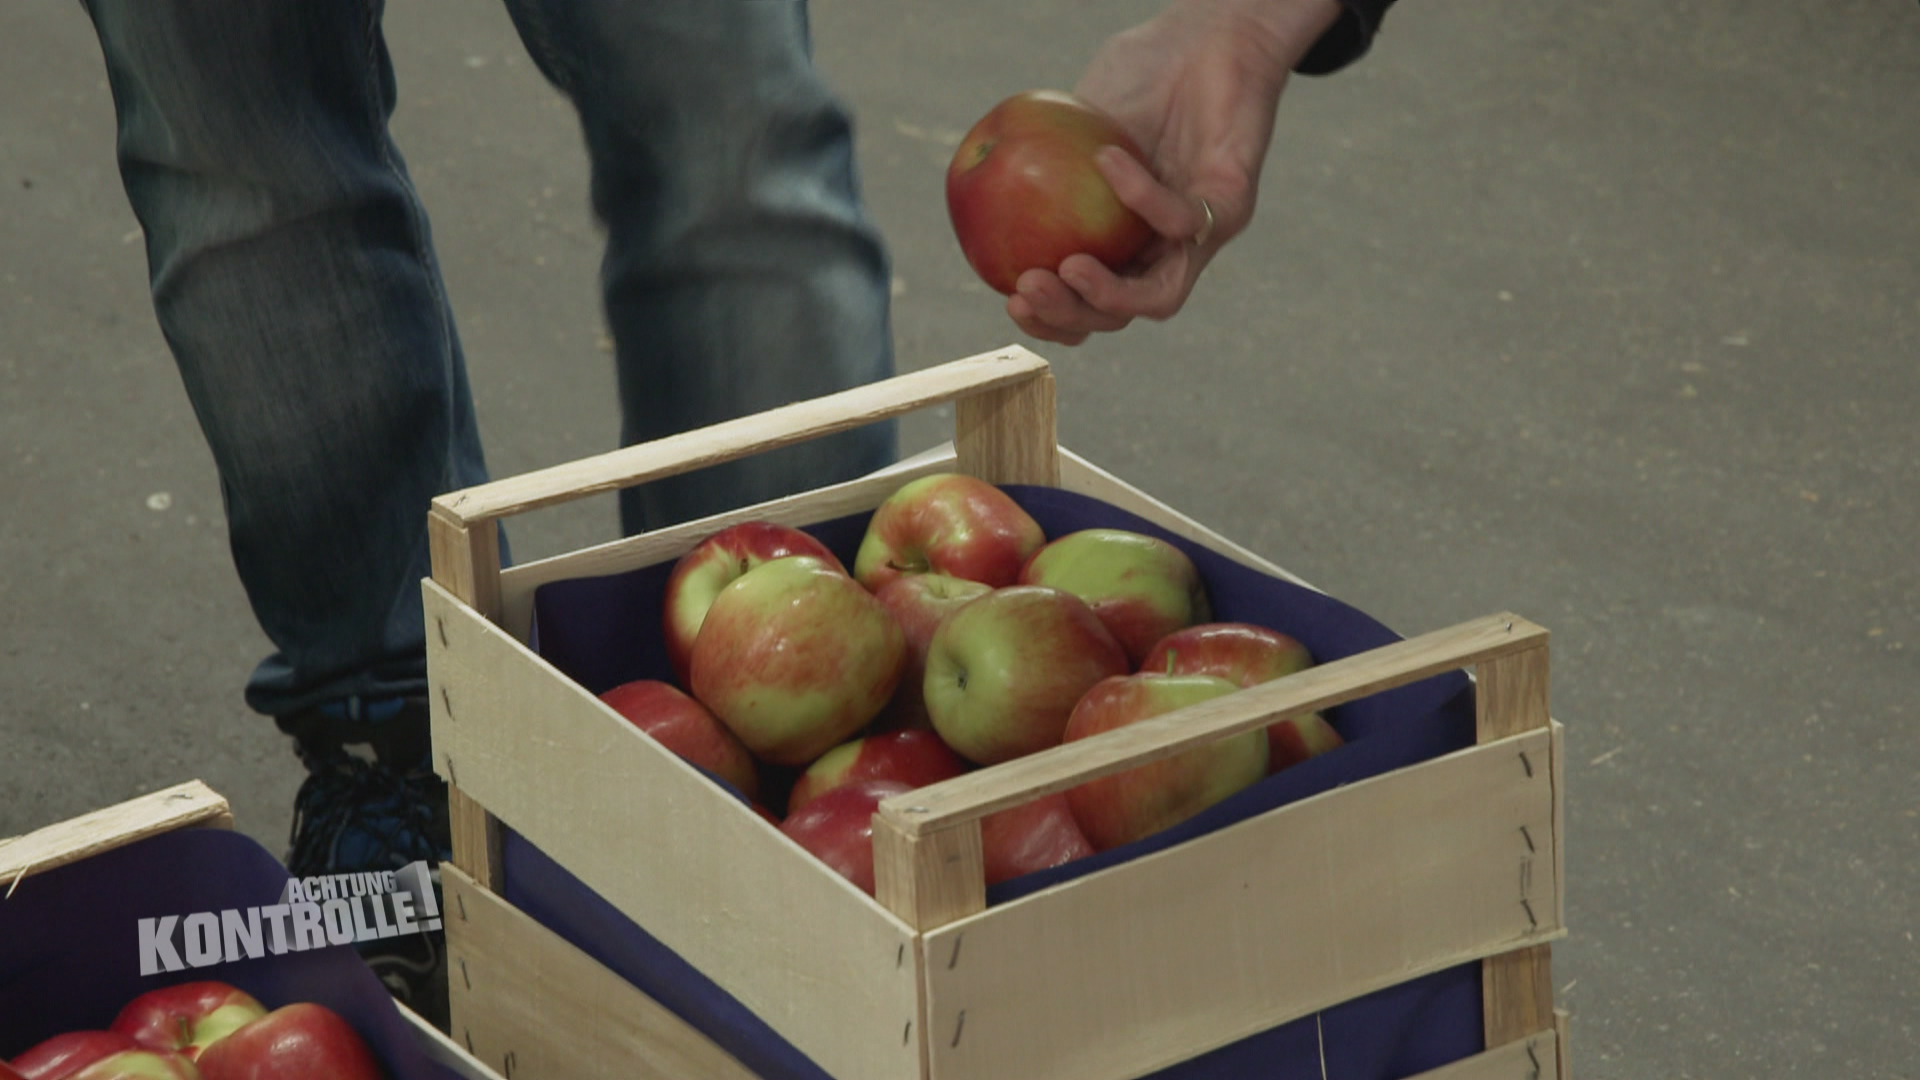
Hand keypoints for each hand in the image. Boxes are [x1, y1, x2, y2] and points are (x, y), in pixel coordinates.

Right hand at [1007, 0, 1343, 344]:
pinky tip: (1107, 162)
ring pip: (1159, 297)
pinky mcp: (1232, 205)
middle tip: (1027, 290)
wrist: (1207, 37)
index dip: (1050, 318)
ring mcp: (1200, 237)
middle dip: (1069, 316)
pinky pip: (1184, 219)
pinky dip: (1142, 197)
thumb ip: (1037, 157)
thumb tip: (976, 178)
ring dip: (1109, 295)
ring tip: (1068, 268)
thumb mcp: (1073, 121)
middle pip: (1116, 315)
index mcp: (1120, 245)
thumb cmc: (1141, 77)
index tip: (1010, 299)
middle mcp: (1160, 252)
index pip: (1084, 304)